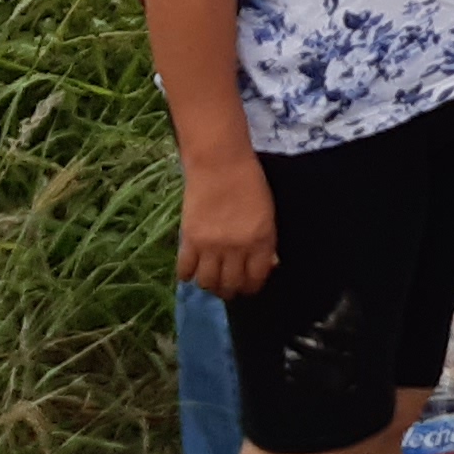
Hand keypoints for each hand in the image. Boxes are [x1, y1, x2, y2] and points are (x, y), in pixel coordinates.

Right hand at [176, 147, 277, 299]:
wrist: (220, 163)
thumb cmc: (249, 183)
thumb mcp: (268, 214)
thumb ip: (266, 242)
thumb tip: (266, 266)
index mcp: (261, 241)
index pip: (256, 278)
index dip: (252, 287)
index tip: (248, 287)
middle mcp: (237, 248)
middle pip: (231, 285)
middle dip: (231, 291)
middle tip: (228, 287)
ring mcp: (211, 245)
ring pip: (208, 283)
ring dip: (210, 285)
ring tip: (210, 279)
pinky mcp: (190, 239)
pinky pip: (185, 270)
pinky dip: (187, 275)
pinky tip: (191, 270)